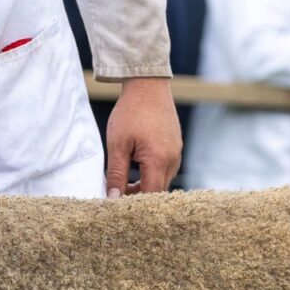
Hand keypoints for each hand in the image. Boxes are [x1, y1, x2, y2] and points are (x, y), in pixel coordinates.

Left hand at [102, 78, 181, 196]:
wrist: (148, 85)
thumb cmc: (130, 112)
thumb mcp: (117, 145)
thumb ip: (116, 174)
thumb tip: (113, 199)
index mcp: (158, 159)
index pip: (149, 194)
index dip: (134, 204)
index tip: (117, 204)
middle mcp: (172, 158)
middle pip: (158, 191)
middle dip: (140, 196)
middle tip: (118, 192)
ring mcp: (177, 152)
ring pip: (163, 180)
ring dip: (146, 184)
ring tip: (125, 179)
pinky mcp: (176, 146)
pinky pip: (167, 168)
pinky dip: (153, 173)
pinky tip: (138, 165)